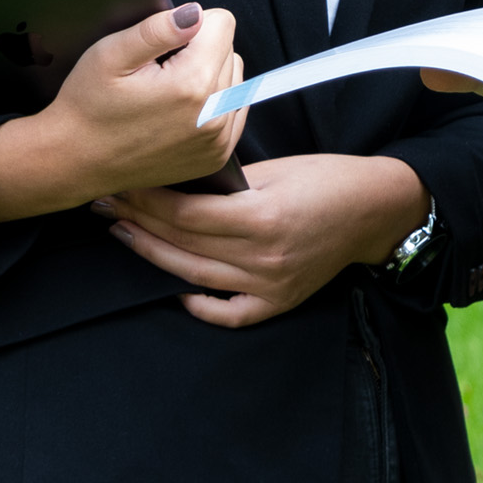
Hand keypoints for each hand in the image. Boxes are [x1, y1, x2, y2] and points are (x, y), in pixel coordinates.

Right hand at [0, 2, 247, 224]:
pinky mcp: (215, 156)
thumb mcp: (110, 54)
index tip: (161, 48)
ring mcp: (217, 141)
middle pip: (229, 49)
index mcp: (191, 85)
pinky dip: (212, 103)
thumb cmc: (88, 106)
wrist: (75, 162)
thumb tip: (195, 12)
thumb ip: (157, 29)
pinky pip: (233, 110)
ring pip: (234, 78)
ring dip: (209, 76)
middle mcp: (213, 116)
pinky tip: (179, 111)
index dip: (188, 26)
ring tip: (166, 92)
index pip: (222, 23)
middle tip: (158, 72)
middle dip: (199, 51)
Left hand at [99, 153, 429, 326]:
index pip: (187, 212)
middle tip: (107, 206)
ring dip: (154, 256)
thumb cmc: (328, 177)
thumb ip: (229, 182)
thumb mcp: (277, 169)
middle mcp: (263, 257)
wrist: (375, 209)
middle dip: (139, 223)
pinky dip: (198, 303)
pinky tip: (175, 286)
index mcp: (262, 216)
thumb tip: (182, 182)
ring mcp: (269, 286)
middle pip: (183, 243)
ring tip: (125, 236)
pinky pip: (228, 314)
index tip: (122, 184)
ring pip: (195, 276)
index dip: (148, 199)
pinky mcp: (278, 302)